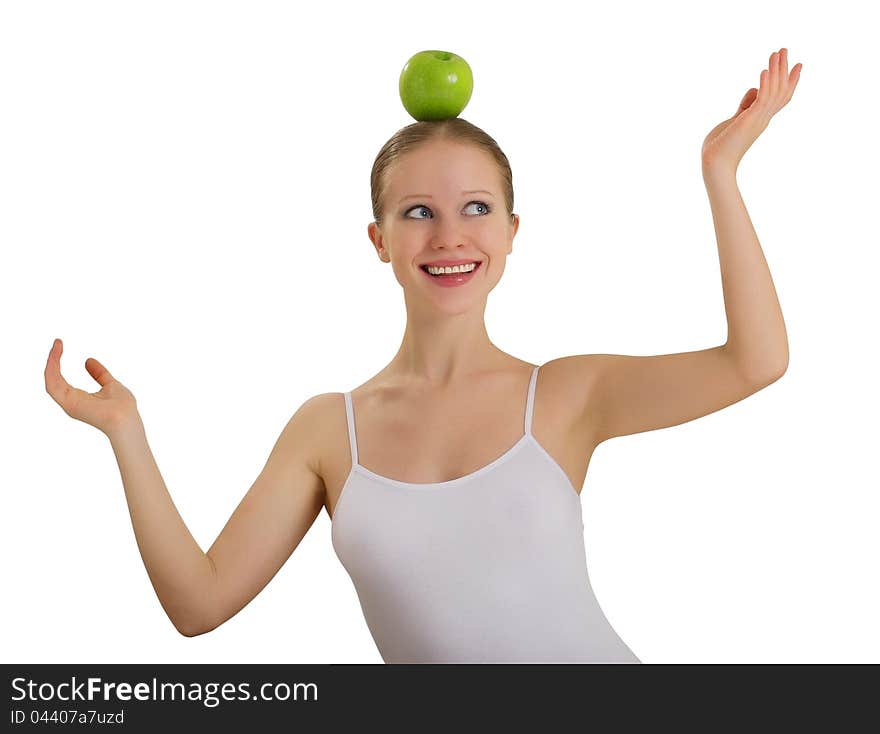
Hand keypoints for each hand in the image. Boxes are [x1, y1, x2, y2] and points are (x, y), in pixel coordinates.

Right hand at [44, 339, 139, 435]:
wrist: (126, 418)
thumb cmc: (122, 407)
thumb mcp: (110, 384)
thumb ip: (99, 374)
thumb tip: (88, 360)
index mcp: (77, 398)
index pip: (60, 378)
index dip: (58, 362)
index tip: (60, 345)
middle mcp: (69, 400)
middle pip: (53, 377)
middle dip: (53, 359)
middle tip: (58, 342)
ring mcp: (67, 402)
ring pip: (50, 379)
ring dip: (51, 361)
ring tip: (57, 345)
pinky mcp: (67, 402)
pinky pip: (53, 383)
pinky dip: (52, 368)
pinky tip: (55, 355)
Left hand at [701, 47, 801, 173]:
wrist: (714, 165)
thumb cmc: (720, 146)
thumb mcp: (734, 120)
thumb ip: (745, 106)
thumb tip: (753, 90)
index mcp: (760, 119)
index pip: (780, 98)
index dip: (790, 82)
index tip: (797, 65)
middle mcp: (763, 119)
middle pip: (780, 91)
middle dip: (783, 70)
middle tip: (784, 49)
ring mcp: (757, 120)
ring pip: (773, 92)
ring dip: (774, 71)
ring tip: (775, 53)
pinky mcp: (749, 121)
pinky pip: (761, 100)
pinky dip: (764, 85)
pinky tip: (763, 71)